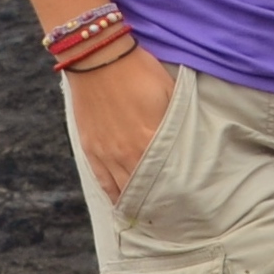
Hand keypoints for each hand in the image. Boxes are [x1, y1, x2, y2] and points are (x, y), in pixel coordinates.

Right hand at [67, 44, 176, 201]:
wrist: (98, 58)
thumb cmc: (138, 70)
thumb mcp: (167, 92)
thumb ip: (174, 121)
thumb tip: (183, 140)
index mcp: (150, 140)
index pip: (165, 177)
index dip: (173, 193)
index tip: (182, 204)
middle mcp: (127, 153)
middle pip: (144, 189)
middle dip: (155, 202)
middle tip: (167, 215)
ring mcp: (106, 152)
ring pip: (121, 189)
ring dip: (134, 201)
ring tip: (146, 213)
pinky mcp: (90, 147)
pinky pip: (101, 180)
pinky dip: (111, 194)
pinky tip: (119, 203)